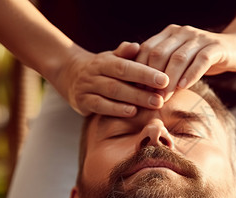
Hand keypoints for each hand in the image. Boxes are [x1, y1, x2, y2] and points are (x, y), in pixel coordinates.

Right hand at [54, 42, 168, 115]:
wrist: (70, 76)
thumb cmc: (103, 69)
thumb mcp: (112, 59)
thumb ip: (125, 54)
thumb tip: (137, 46)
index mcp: (104, 61)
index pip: (126, 66)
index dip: (145, 73)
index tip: (165, 80)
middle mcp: (94, 73)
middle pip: (120, 81)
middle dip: (143, 89)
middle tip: (162, 97)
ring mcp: (87, 88)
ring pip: (111, 93)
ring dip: (134, 99)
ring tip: (153, 104)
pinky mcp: (82, 102)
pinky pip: (99, 106)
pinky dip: (116, 110)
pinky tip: (132, 112)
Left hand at [136, 25, 235, 99]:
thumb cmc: (202, 60)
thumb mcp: (180, 61)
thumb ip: (164, 68)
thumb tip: (141, 92)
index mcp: (169, 34)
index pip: (147, 49)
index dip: (140, 71)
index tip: (136, 91)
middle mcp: (182, 32)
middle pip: (160, 54)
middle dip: (152, 78)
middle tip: (149, 98)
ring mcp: (199, 37)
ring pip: (179, 58)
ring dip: (169, 80)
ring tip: (164, 97)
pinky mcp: (216, 47)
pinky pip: (201, 60)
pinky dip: (191, 74)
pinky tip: (184, 87)